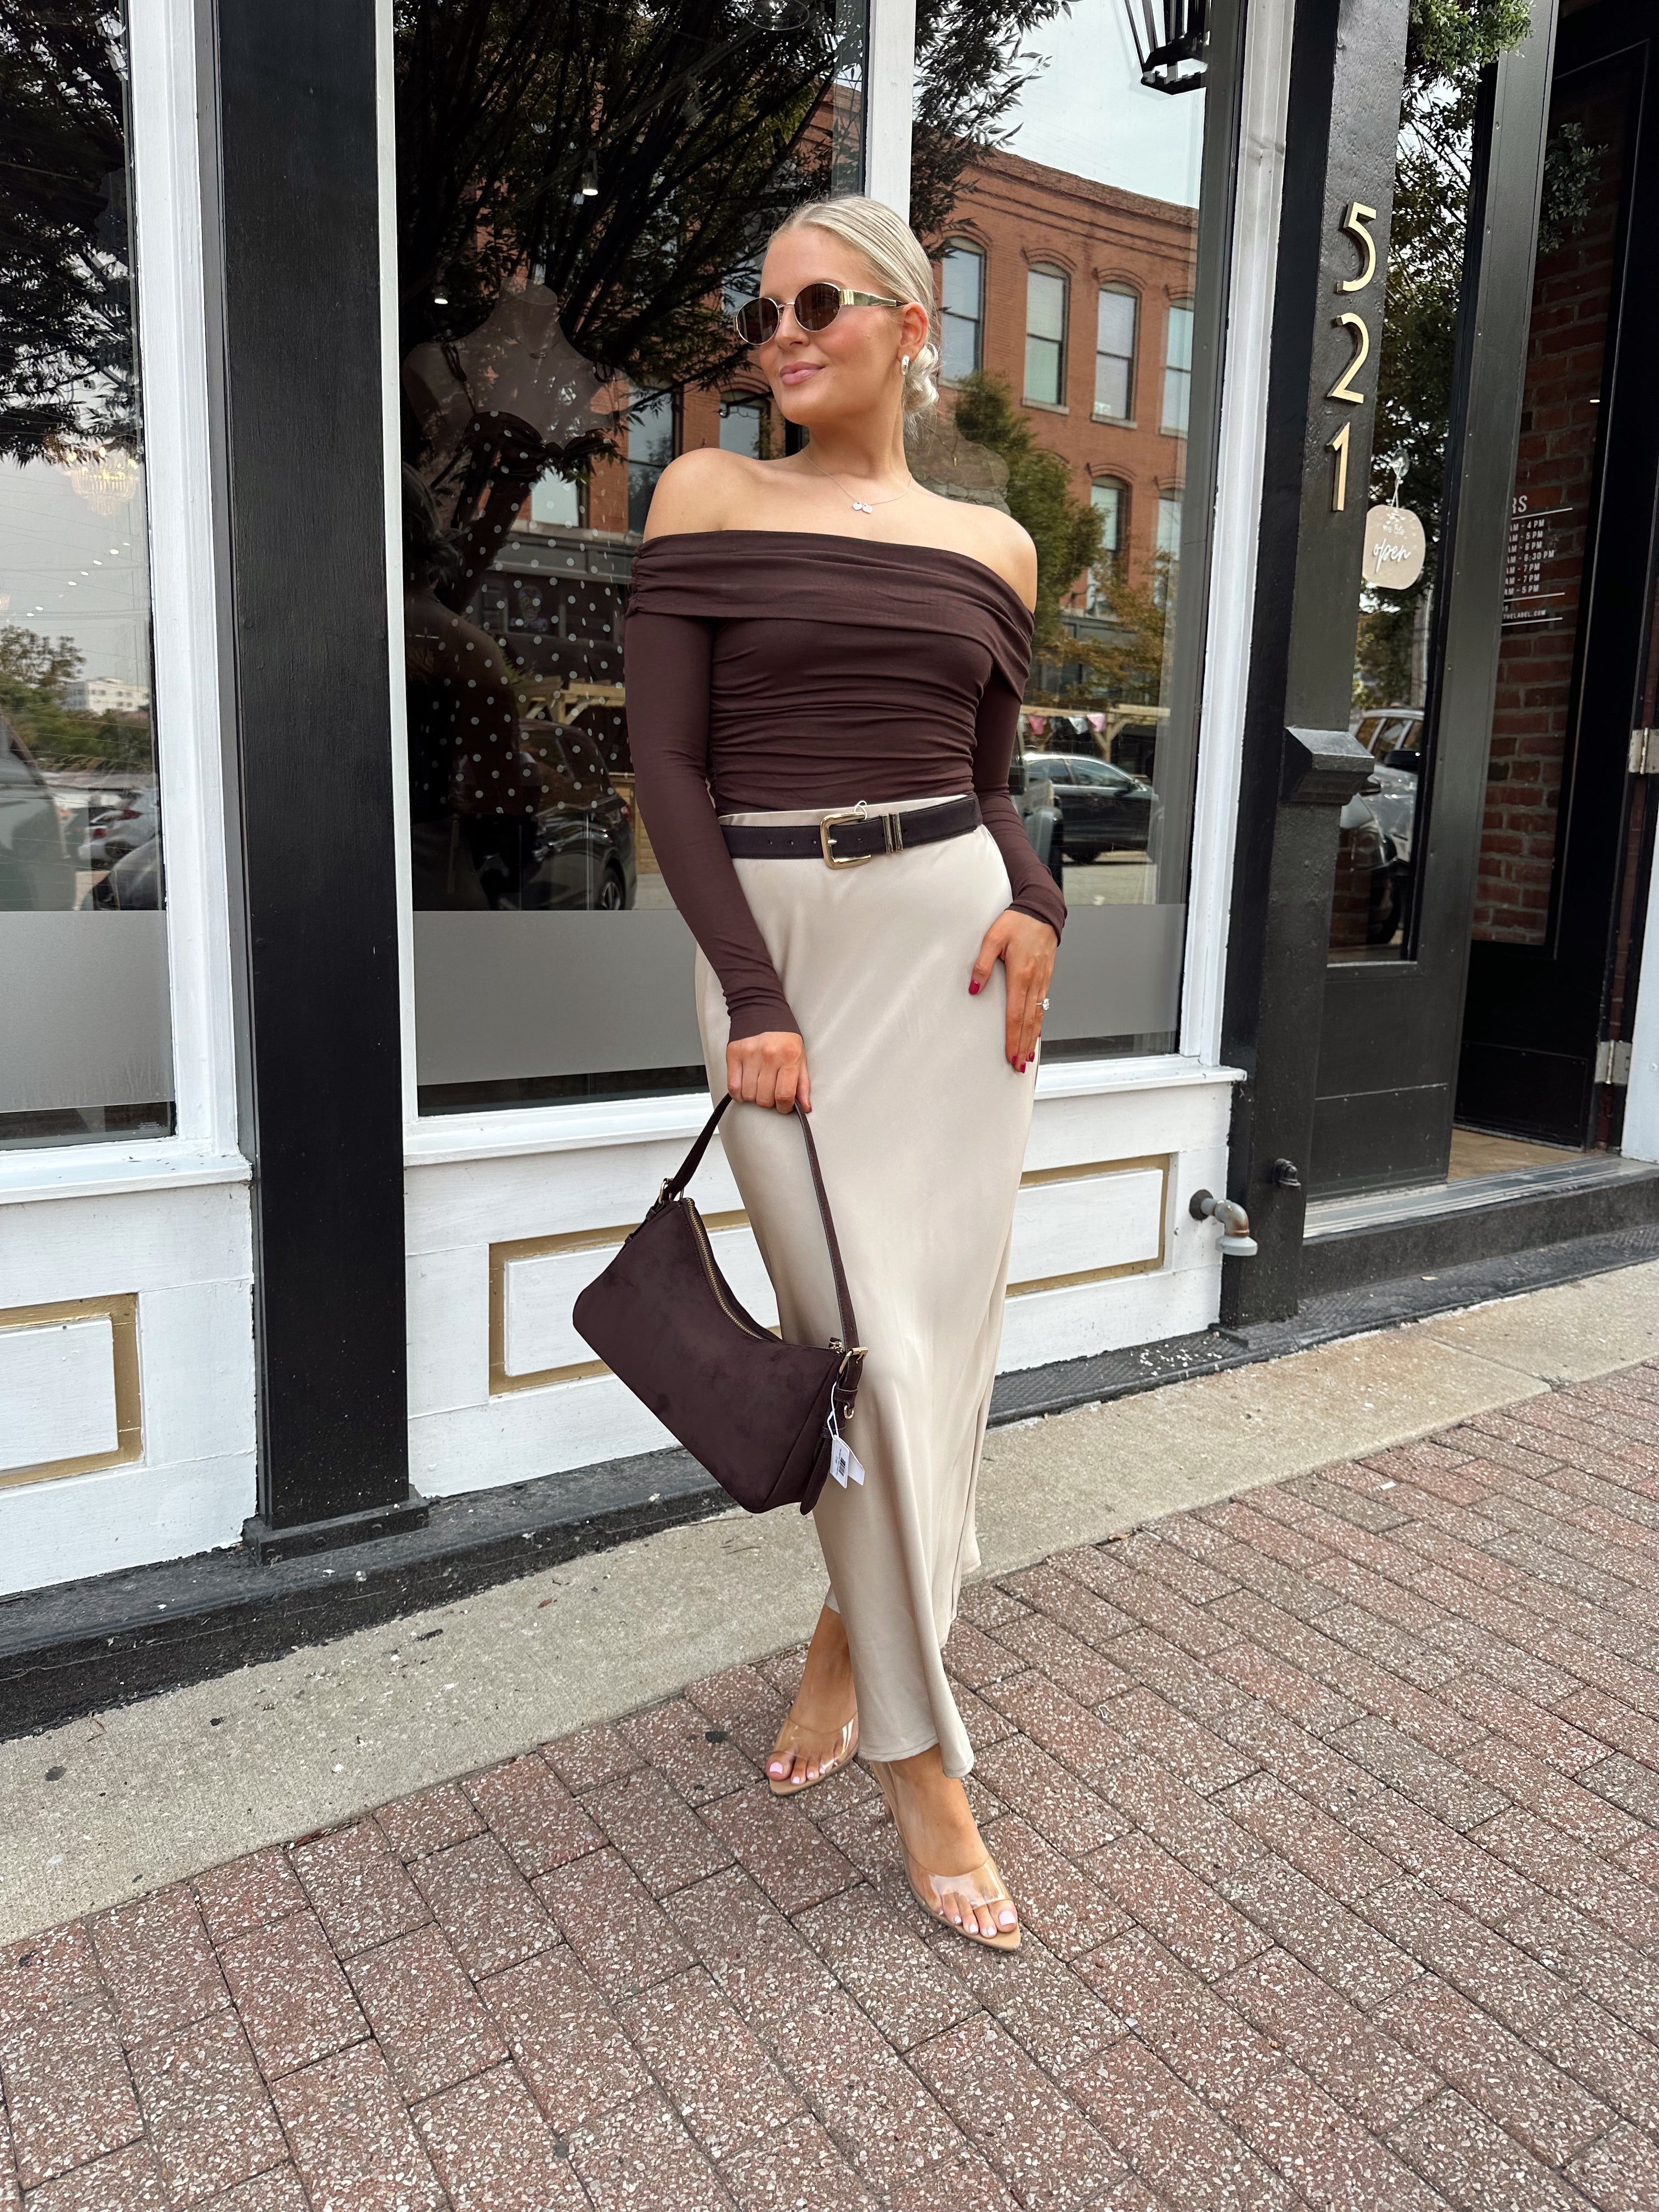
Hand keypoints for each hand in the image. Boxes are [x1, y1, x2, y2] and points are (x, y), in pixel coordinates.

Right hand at [727, 1031, 810, 1111]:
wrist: (764, 1014)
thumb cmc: (784, 1040)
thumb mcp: (800, 1060)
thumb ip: (802, 1085)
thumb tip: (805, 1107)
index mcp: (788, 1058)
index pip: (784, 1095)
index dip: (784, 1107)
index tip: (783, 1105)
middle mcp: (769, 1056)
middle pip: (764, 1099)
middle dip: (769, 1101)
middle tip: (771, 1092)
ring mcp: (750, 1055)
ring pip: (748, 1095)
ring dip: (754, 1096)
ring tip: (759, 1086)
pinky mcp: (734, 1054)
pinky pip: (733, 1087)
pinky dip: (739, 1094)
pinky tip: (745, 1088)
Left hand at [970, 910, 1056, 1072]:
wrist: (1041, 910)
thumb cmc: (1017, 921)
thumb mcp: (992, 937)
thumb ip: (982, 964)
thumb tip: (974, 987)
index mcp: (1021, 974)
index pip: (1016, 1014)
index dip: (1013, 1037)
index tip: (1011, 1054)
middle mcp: (1035, 980)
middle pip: (1029, 1021)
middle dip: (1023, 1046)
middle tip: (1019, 1066)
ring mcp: (1043, 980)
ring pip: (1038, 1016)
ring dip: (1032, 1038)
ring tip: (1027, 1056)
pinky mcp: (1046, 977)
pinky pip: (1043, 1005)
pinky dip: (1039, 1023)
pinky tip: (1036, 1032)